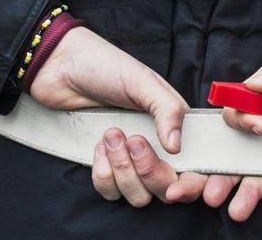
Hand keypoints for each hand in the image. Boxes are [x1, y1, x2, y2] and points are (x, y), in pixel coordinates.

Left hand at [29, 27, 189, 205]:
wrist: (60, 67)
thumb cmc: (105, 66)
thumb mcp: (142, 81)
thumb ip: (167, 110)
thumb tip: (177, 147)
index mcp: (175, 126)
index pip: (200, 167)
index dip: (198, 185)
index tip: (181, 189)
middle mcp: (158, 148)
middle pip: (168, 187)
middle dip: (151, 171)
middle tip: (135, 141)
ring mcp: (131, 161)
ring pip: (139, 195)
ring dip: (123, 169)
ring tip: (111, 134)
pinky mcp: (106, 167)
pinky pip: (111, 193)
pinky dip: (103, 174)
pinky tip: (98, 145)